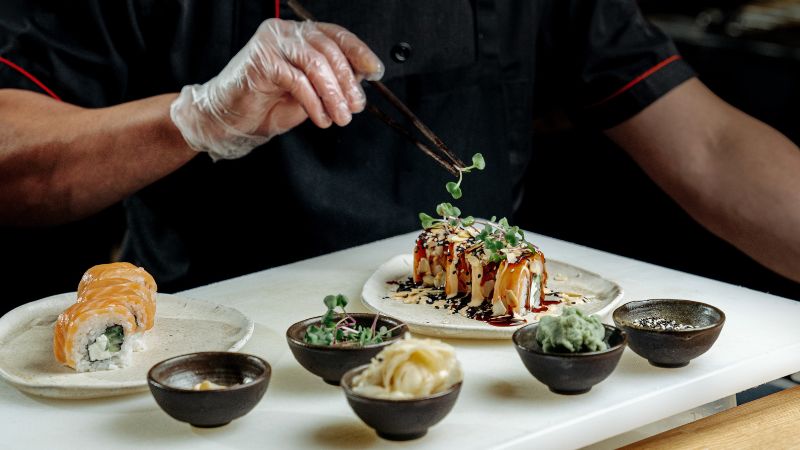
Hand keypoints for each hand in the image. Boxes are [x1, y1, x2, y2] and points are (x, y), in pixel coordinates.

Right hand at [170, 19, 383, 160]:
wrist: (229, 119)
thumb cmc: (267, 105)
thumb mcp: (312, 93)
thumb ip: (333, 81)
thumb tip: (363, 76)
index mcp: (299, 35)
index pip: (336, 35)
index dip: (359, 52)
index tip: (376, 71)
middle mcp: (285, 33)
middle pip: (329, 49)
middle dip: (348, 82)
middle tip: (356, 106)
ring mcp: (271, 44)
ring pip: (316, 64)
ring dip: (334, 94)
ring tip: (341, 117)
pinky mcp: (261, 61)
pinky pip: (298, 80)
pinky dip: (314, 103)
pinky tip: (320, 118)